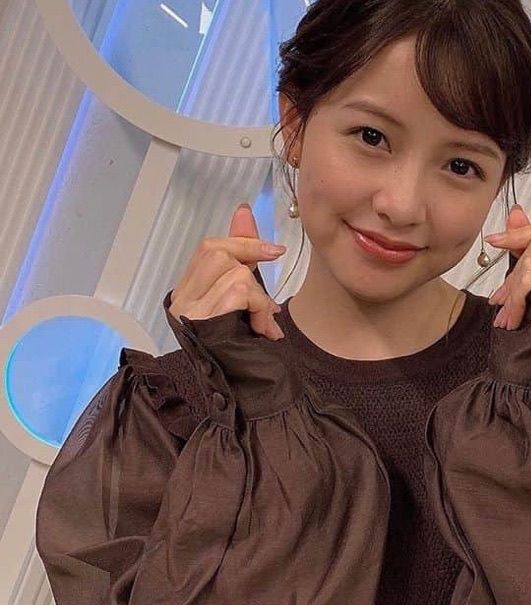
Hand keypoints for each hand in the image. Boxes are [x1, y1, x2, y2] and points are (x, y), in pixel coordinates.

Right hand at [168, 203, 286, 339]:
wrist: (254, 393)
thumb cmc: (251, 350)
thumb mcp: (248, 297)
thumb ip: (242, 255)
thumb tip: (242, 211)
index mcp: (187, 295)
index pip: (209, 249)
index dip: (243, 243)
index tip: (275, 251)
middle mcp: (181, 303)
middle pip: (218, 254)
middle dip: (252, 270)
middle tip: (265, 306)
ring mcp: (189, 313)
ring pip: (233, 272)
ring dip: (259, 297)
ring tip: (264, 324)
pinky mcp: (204, 322)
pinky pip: (239, 291)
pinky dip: (260, 308)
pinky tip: (262, 331)